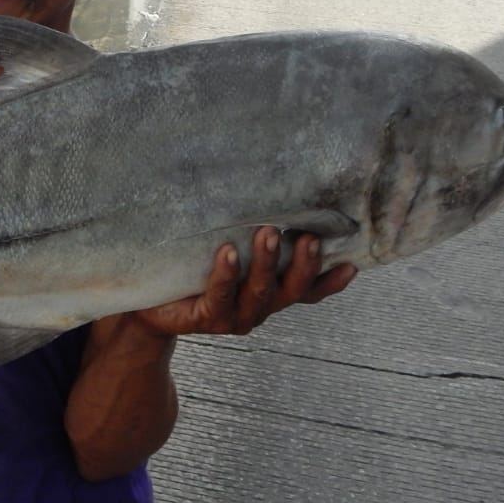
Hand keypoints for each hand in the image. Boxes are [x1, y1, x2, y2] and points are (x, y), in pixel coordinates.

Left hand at [129, 226, 355, 337]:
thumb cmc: (193, 271)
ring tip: (266, 233)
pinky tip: (227, 253)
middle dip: (302, 264)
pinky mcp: (205, 317)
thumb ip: (247, 233)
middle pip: (290, 290)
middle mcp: (257, 307)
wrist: (152, 306)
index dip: (329, 281)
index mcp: (269, 292)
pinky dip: (226, 275)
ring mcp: (233, 315)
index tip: (352, 263)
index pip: (308, 290)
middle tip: (307, 236)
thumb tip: (266, 185)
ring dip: (265, 263)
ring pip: (259, 293)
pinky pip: (219, 296)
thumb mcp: (226, 249)